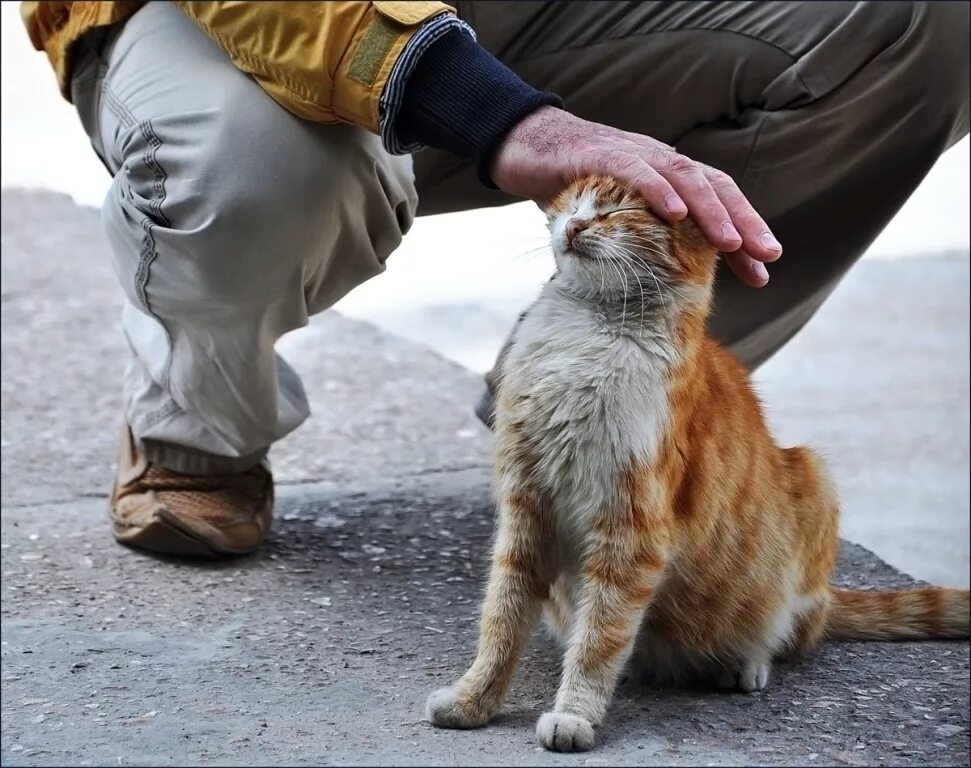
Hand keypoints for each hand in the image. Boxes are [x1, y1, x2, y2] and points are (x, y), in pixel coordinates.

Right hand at [490, 106, 780, 286]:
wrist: (527, 147)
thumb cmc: (572, 186)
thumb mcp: (613, 219)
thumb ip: (637, 242)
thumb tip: (655, 290)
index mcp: (669, 178)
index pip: (717, 202)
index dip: (743, 234)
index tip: (762, 273)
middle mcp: (661, 162)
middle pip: (715, 187)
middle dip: (744, 222)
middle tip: (767, 256)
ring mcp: (636, 155)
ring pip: (686, 178)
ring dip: (712, 211)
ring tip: (731, 243)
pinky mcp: (604, 155)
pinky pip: (638, 171)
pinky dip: (660, 191)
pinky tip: (677, 214)